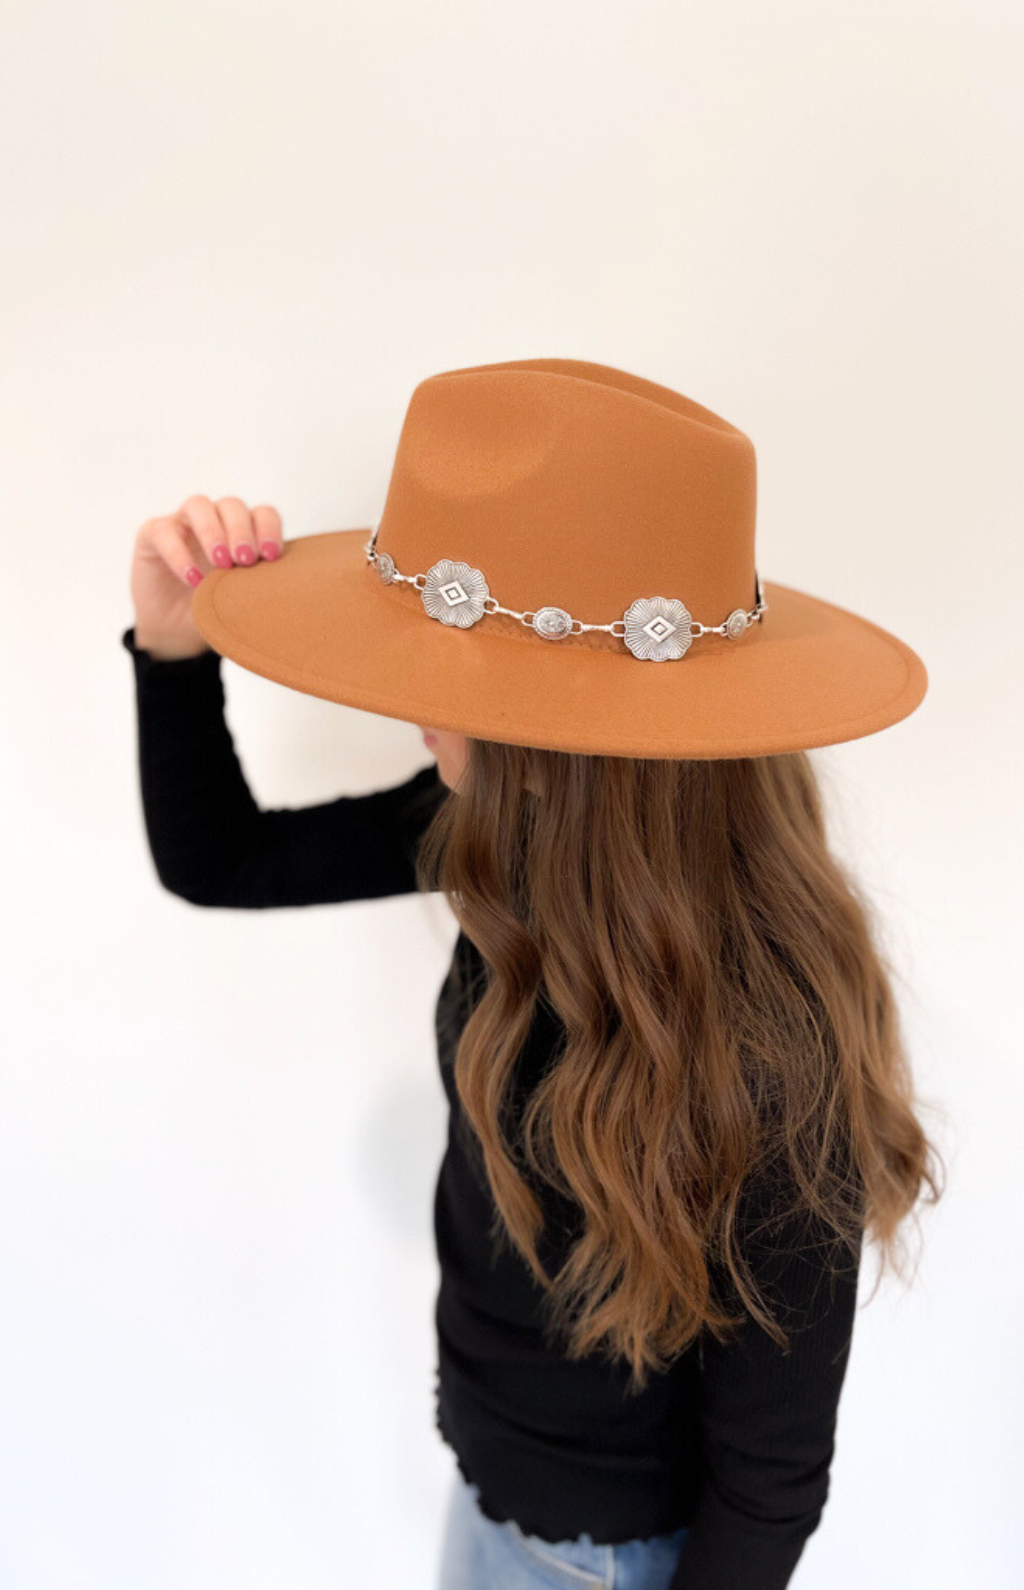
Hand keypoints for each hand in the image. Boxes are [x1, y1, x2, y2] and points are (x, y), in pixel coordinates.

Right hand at [129, 495, 282, 659]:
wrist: (176, 631)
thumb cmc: (215, 611)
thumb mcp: (241, 601)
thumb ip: (259, 589)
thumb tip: (285, 593)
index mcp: (243, 532)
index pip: (261, 514)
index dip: (269, 529)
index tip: (272, 556)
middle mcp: (215, 521)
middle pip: (232, 505)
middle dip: (242, 530)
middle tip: (246, 560)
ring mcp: (183, 523)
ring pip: (199, 505)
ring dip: (213, 531)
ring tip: (221, 563)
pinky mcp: (153, 534)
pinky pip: (164, 531)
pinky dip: (179, 553)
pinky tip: (192, 579)